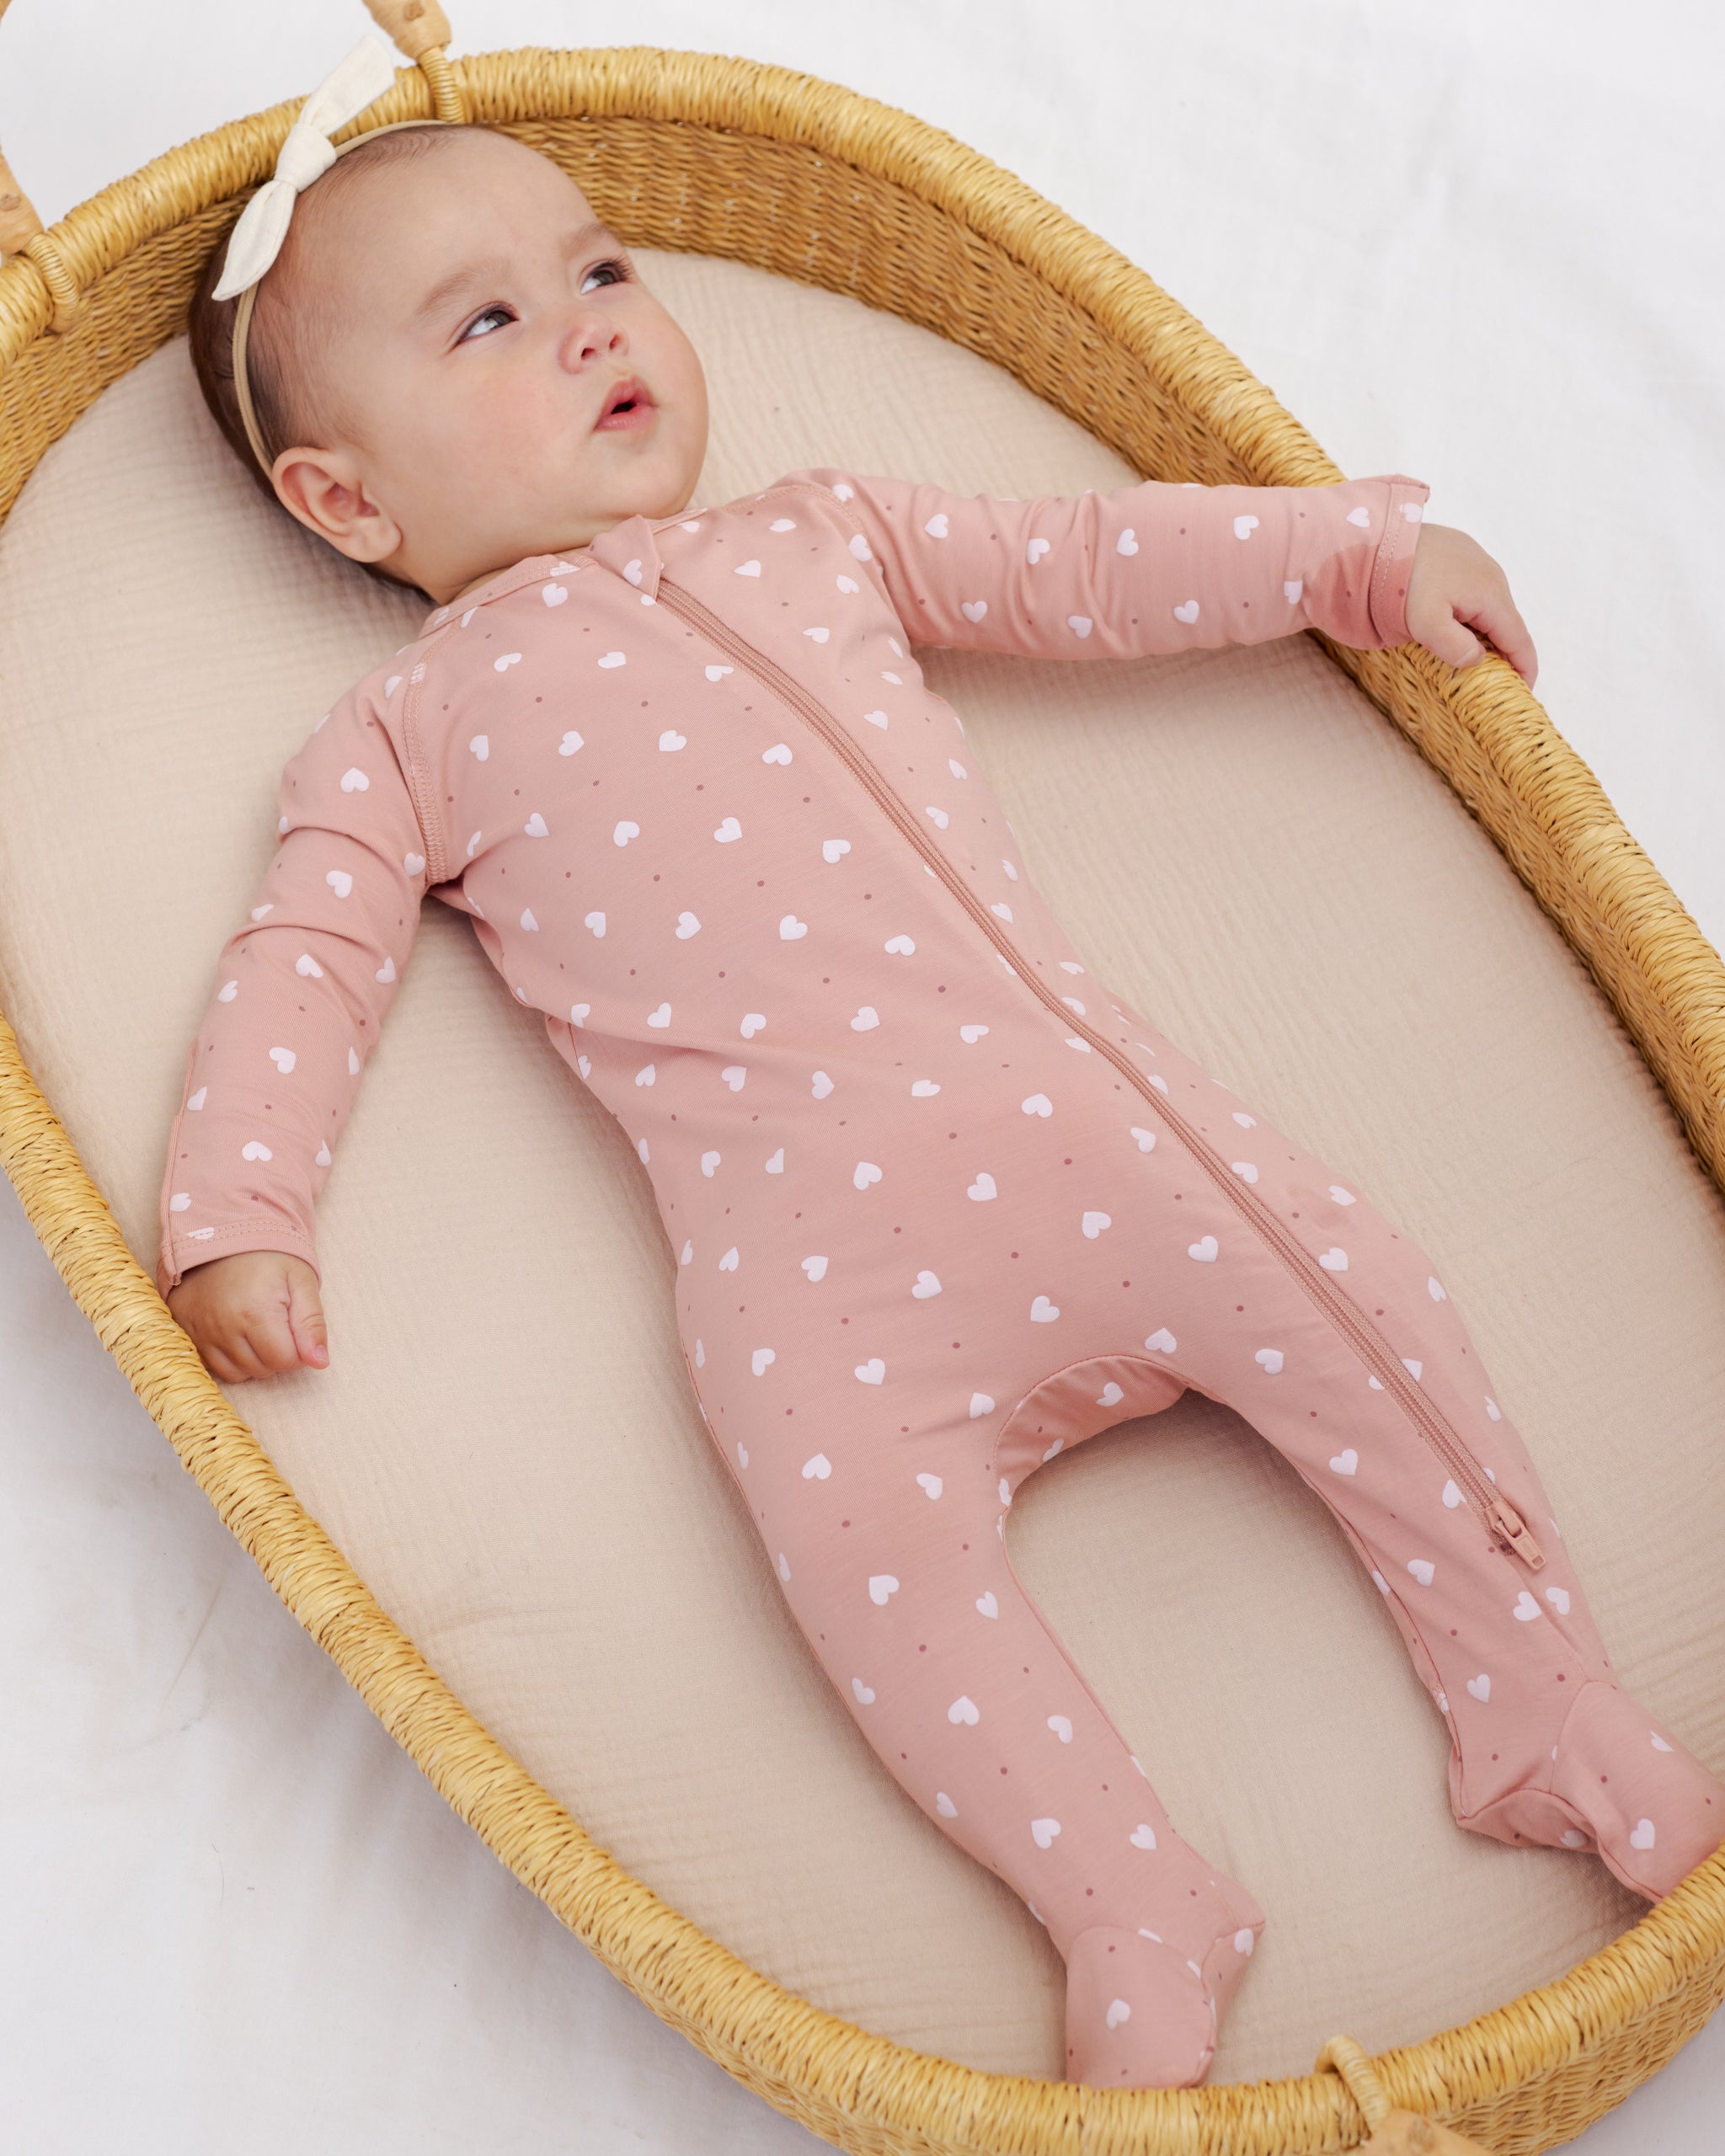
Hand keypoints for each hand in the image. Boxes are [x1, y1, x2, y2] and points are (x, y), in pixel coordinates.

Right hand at [167, 1250, 329, 1382]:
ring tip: (255, 1326)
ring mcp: (200, 1331)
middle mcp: (223, 1327)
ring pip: (238, 1372)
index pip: (286, 1361)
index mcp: (256, 1313)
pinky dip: (228, 1357)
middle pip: (262, 1369)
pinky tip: (235, 1332)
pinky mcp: (185, 1330)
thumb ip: (312, 1324)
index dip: (298, 1348)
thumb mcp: (301, 1282)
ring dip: (253, 1358)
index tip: (294, 1326)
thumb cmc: (269, 1257)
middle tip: (275, 1321)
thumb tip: (320, 1363)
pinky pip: (212, 1365)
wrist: (223, 1235)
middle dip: (276, 1352)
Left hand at [1404, 521, 1537, 688]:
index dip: (1524, 667)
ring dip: (1487, 631)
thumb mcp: (1424, 622)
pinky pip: (1475, 590)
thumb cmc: (1401, 581)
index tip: (1525, 690)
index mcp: (1491, 595)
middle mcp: (1492, 575)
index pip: (1518, 639)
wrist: (1379, 537)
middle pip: (1506, 622)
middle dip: (1506, 651)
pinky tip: (1454, 621)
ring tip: (1474, 654)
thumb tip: (1477, 658)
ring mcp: (1477, 561)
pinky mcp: (1460, 553)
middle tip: (1495, 680)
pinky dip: (1472, 612)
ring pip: (1490, 605)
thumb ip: (1453, 646)